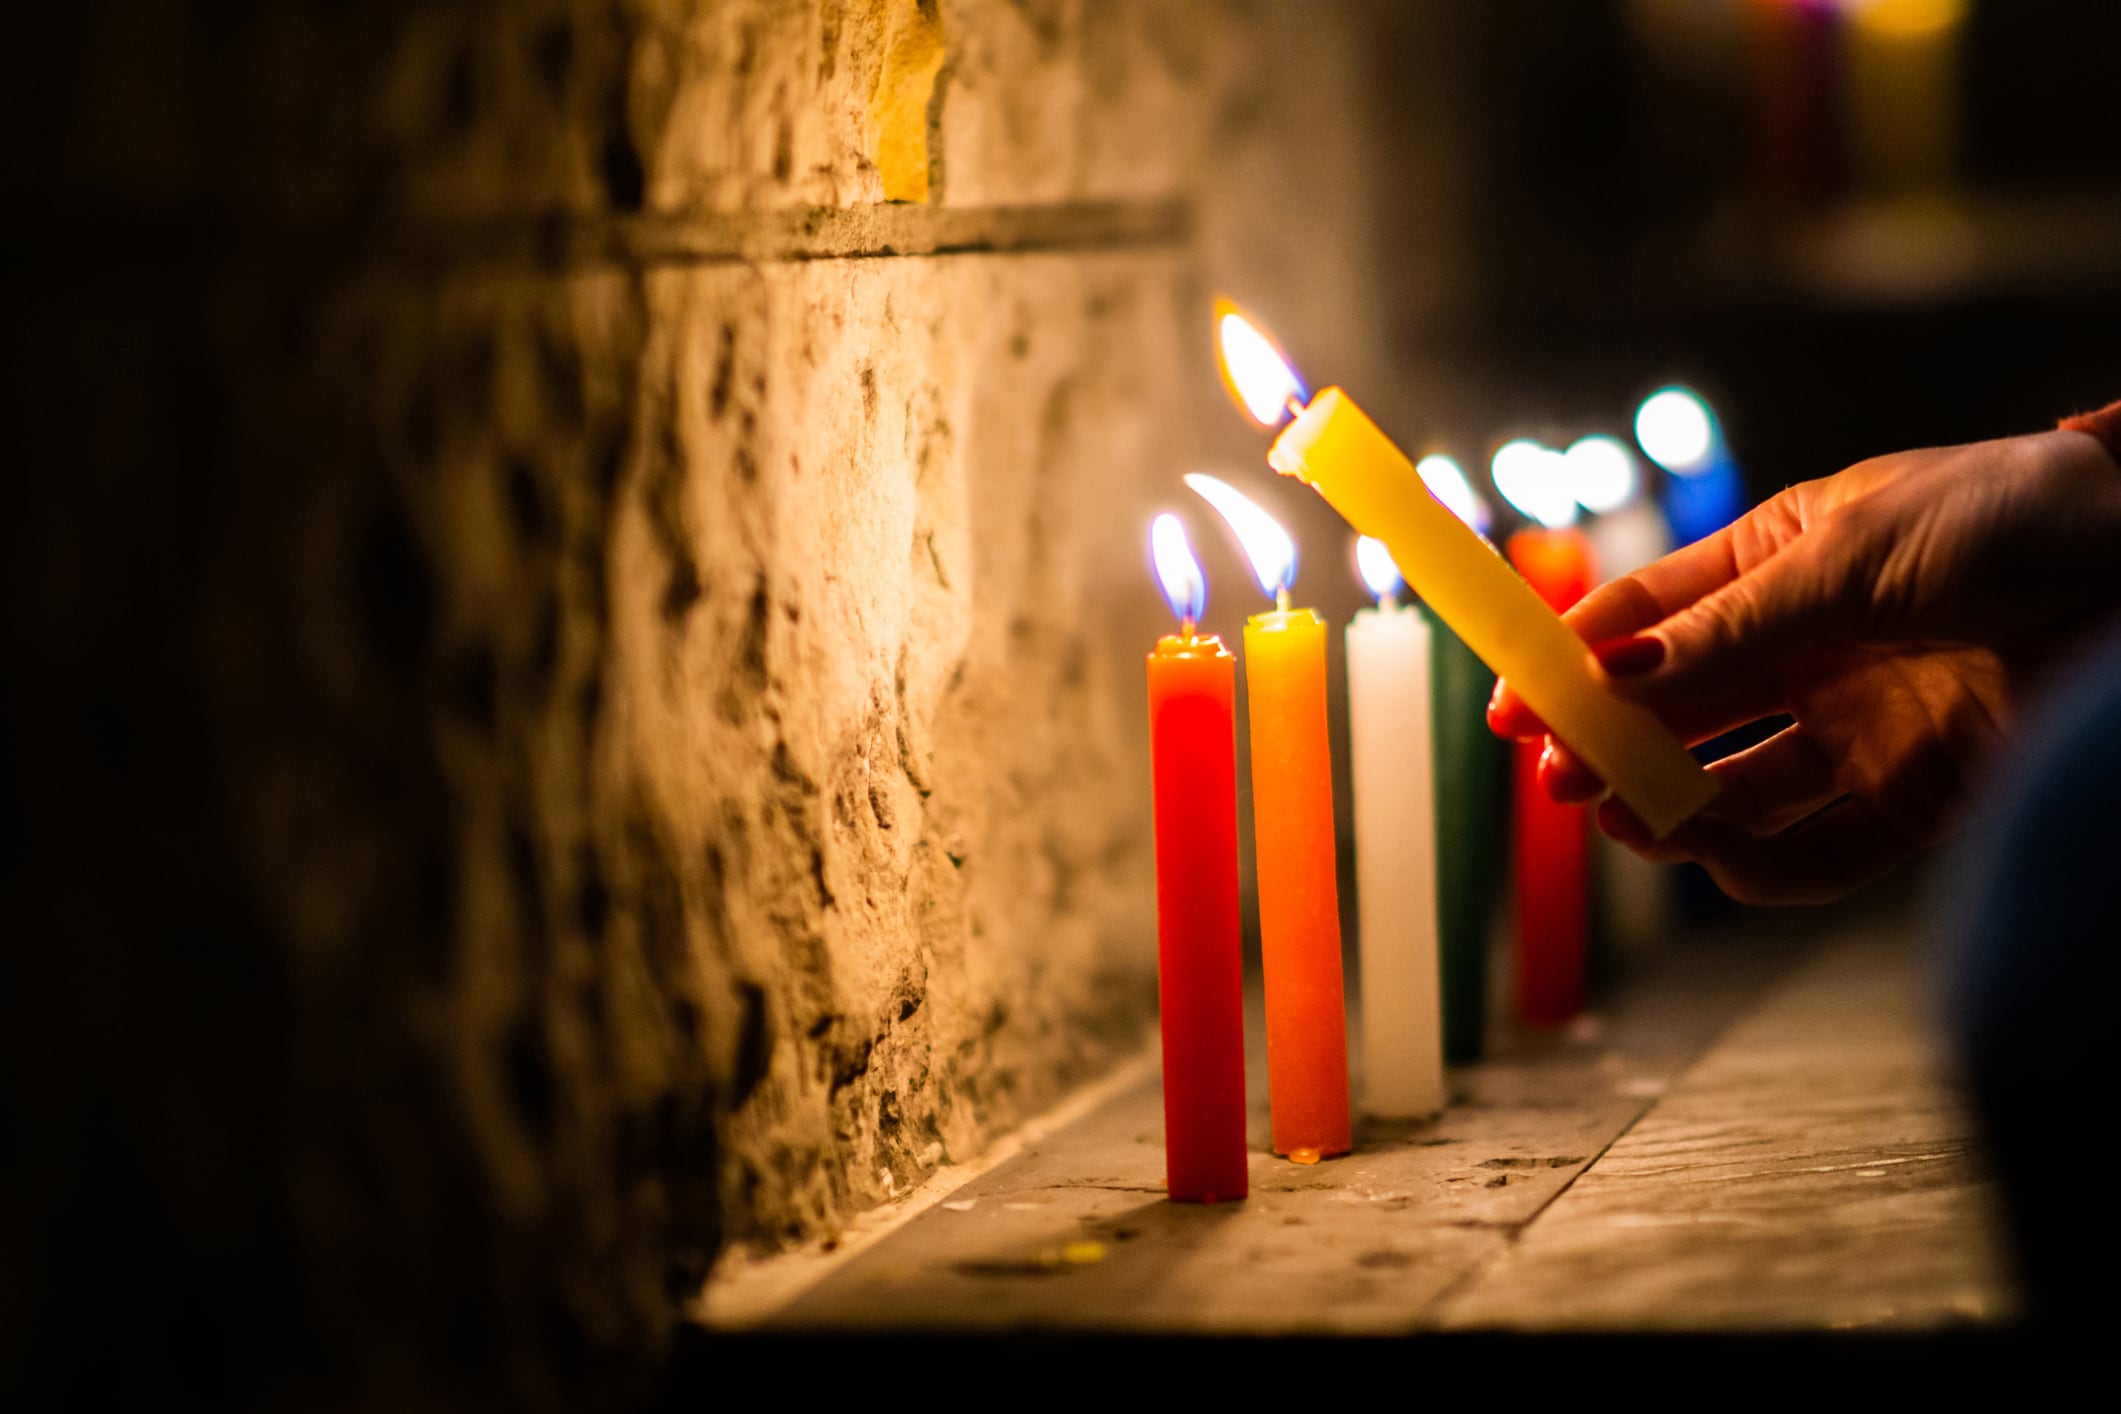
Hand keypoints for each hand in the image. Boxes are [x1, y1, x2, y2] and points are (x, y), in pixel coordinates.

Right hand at [1490, 429, 2120, 903]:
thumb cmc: (2012, 520)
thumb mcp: (1850, 557)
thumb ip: (1727, 628)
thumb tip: (1606, 675)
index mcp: (1776, 564)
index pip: (1644, 617)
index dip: (1569, 661)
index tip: (1510, 708)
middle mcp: (1805, 650)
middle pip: (1675, 713)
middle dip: (1611, 748)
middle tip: (1563, 780)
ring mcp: (1856, 726)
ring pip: (1731, 790)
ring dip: (1673, 810)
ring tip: (1632, 821)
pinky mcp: (1914, 797)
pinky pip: (1817, 852)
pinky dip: (1762, 866)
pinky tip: (1721, 854)